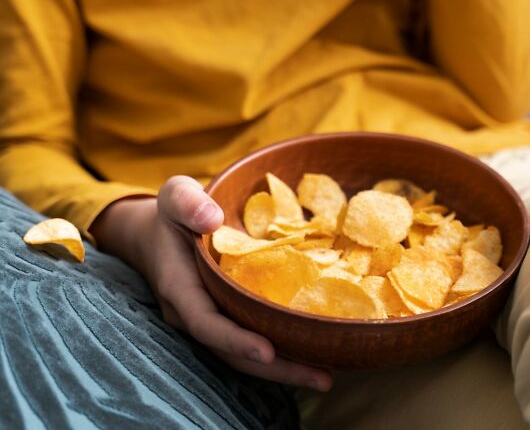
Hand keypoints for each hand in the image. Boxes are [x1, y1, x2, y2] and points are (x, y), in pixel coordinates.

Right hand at [91, 176, 331, 390]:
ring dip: (285, 370)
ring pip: (244, 356)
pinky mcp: (227, 319)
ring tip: (325, 377)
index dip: (235, 340)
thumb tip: (212, 219)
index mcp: (180, 287)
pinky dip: (282, 353)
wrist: (159, 234)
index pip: (206, 323)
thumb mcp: (175, 195)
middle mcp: (193, 314)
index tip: (268, 351)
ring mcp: (211, 320)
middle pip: (232, 353)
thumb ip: (188, 202)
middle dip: (275, 369)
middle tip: (322, 379)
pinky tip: (315, 356)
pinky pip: (252, 341)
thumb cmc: (173, 213)